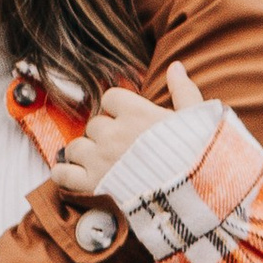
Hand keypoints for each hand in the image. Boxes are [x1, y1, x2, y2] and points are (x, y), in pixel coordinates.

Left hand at [52, 58, 205, 198]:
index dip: (117, 109)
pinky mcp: (94, 184)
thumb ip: (183, 90)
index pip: (110, 98)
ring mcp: (101, 159)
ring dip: (85, 153)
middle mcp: (115, 133)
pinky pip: (63, 174)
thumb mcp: (198, 119)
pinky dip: (64, 174)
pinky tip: (73, 175)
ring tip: (99, 162)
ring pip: (76, 147)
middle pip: (94, 125)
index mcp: (137, 114)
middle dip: (104, 134)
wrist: (197, 197)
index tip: (128, 120)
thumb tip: (176, 65)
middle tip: (120, 148)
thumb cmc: (200, 157)